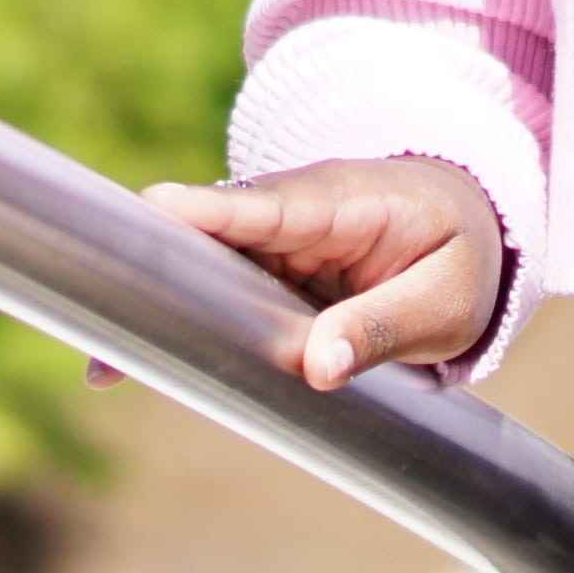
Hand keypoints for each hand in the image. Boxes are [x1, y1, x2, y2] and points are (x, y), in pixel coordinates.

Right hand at [124, 158, 504, 389]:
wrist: (467, 221)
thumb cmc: (459, 256)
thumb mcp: (446, 302)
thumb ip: (384, 329)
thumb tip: (317, 370)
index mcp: (343, 202)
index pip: (267, 205)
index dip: (208, 212)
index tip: (150, 212)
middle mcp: (292, 212)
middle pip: (209, 236)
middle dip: (154, 275)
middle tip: (106, 334)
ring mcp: (272, 240)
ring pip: (201, 267)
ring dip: (157, 310)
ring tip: (106, 366)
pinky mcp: (263, 269)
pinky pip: (214, 291)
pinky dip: (180, 324)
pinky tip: (131, 364)